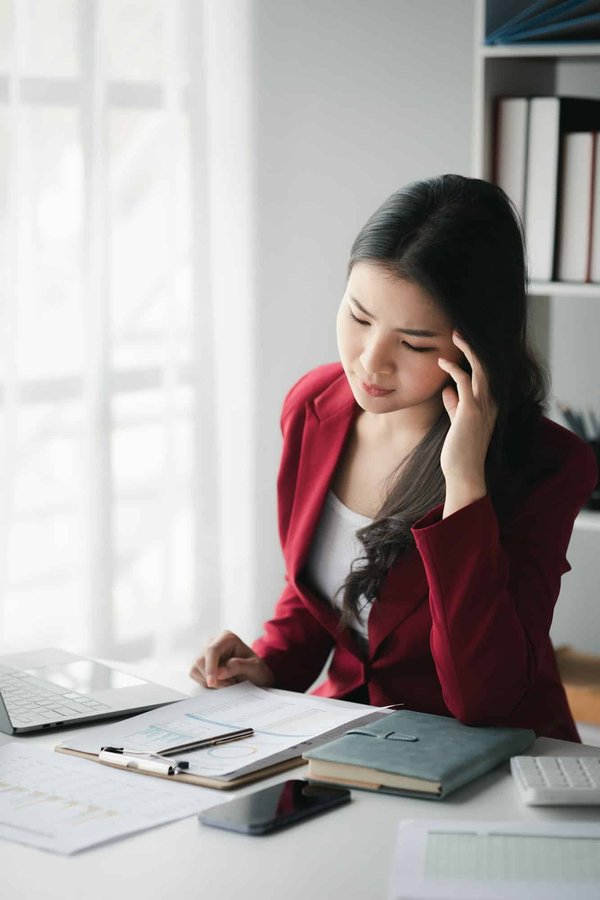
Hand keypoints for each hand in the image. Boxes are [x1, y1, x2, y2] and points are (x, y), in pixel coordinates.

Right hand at [189, 630, 273, 688]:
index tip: (212, 682)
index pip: (212, 650)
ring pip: (195, 668)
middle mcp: (214, 642)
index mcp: (227, 638)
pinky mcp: (201, 663)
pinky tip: (220, 682)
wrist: (255, 677)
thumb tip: (219, 672)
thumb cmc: (257, 670)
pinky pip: (195, 674)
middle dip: (214, 678)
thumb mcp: (255, 668)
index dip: (210, 667)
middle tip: (230, 684)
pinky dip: (207, 683)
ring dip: (211, 681)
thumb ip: (238, 667)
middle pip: (200, 661)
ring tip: (228, 683)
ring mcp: (205, 652)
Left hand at [437, 332, 497, 515]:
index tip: (463, 341)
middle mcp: (491, 402)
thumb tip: (447, 391)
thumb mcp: (458, 422)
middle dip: (475, 345)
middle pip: (488, 365)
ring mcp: (483, 405)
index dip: (477, 355)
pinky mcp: (470, 410)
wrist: (463, 473)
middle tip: (460, 330)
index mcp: (491, 403)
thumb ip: (455, 405)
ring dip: (467, 349)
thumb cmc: (459, 450)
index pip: (487, 372)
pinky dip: (453, 368)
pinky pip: (464, 380)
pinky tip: (442, 362)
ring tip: (455, 334)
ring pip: (480, 368)